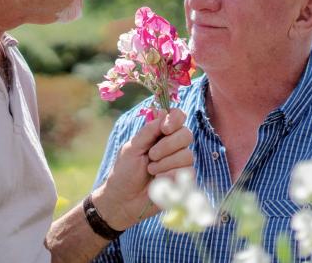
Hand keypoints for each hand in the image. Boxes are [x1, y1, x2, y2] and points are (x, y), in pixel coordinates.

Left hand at [92, 108, 193, 229]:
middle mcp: (173, 145)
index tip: (165, 128)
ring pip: (187, 154)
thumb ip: (149, 130)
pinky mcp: (184, 179)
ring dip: (165, 163)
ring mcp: (180, 162)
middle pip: (186, 134)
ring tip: (151, 170)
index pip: (178, 117)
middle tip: (151, 155)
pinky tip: (158, 181)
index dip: (175, 120)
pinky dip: (169, 175)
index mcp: (160, 134)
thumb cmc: (124, 172)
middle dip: (167, 145)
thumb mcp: (132, 147)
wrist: (123, 200)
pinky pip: (186, 171)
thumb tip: (163, 111)